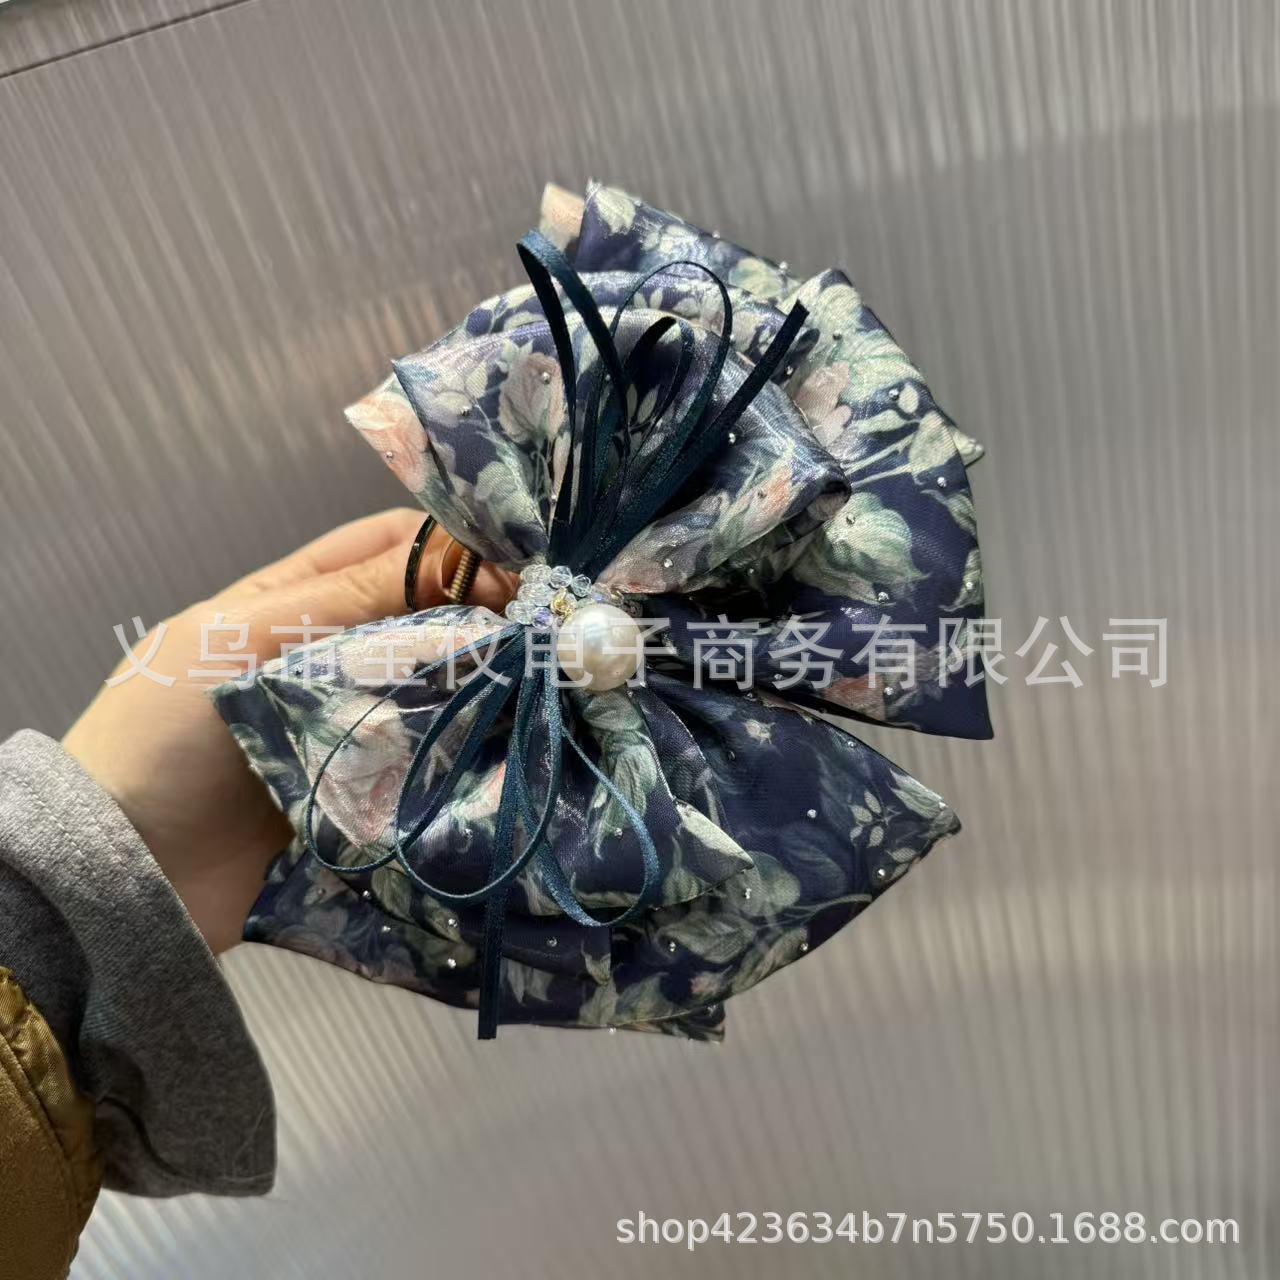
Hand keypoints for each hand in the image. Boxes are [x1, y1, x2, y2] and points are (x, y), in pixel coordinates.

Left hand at [64, 509, 515, 953]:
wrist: (128, 873)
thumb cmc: (166, 732)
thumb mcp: (245, 638)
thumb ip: (349, 597)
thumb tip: (463, 559)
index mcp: (296, 600)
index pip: (390, 546)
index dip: (456, 547)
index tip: (519, 571)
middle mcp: (333, 654)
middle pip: (425, 617)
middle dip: (485, 616)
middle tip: (548, 633)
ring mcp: (354, 724)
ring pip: (437, 687)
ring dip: (484, 684)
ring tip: (543, 687)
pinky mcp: (370, 790)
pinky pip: (429, 757)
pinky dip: (467, 749)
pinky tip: (512, 744)